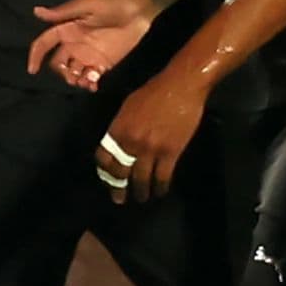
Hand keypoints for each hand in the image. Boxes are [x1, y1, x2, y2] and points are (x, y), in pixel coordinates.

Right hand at [28, 0, 153, 88]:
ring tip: (85, 82)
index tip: (33, 70)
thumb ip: (63, 12)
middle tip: (72, 77)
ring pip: (73, 73)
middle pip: (58, 63)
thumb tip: (36, 11)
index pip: (45, 43)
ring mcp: (88, 55)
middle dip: (61, 73)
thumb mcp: (86, 5)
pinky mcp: (103, 63)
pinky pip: (91, 78)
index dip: (36, 56)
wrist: (138, 9)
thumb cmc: (111, 3)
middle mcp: (74, 44)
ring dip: (74, 81)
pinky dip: (89, 84)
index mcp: (67, 29)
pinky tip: (94, 85)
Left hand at [93, 64, 207, 202]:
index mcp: (118, 128)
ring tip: (140, 198)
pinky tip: (159, 191)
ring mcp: (151, 149)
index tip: (107, 178)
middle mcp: (131, 141)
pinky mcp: (170, 153)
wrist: (181, 87)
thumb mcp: (128, 106)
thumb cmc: (154, 91)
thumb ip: (121, 126)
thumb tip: (118, 143)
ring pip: (141, 179)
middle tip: (119, 199)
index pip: (104, 157)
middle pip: (120, 172)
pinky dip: (160, 187)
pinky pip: (162, 177)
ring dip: (140, 192)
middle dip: (118, 188)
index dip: (104, 171)